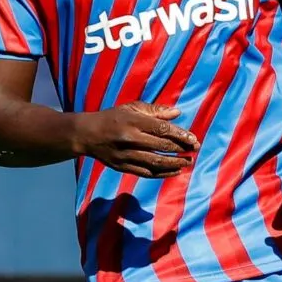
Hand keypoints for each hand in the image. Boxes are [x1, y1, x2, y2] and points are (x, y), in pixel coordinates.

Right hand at [72, 101, 199, 178]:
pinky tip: (174, 171)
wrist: (86, 134)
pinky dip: (162, 173)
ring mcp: (125, 154)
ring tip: (188, 162)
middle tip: (195, 149)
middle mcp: (129, 138)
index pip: (162, 129)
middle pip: (161, 146)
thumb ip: (155, 110)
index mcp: (132, 121)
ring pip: (155, 162)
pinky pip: (146, 172)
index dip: (180, 135)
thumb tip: (177, 113)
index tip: (193, 139)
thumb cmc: (113, 118)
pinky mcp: (122, 166)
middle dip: (181, 149)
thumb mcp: (131, 108)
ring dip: (175, 163)